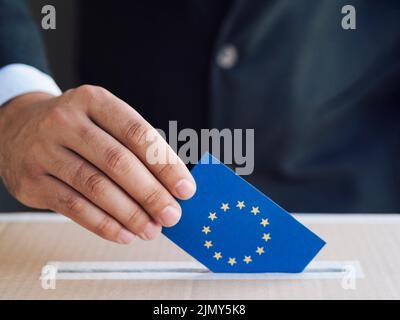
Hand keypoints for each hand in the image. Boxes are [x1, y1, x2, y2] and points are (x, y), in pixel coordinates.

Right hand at [0, 85, 195, 243]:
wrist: (19, 128)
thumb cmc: (77, 128)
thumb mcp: (103, 122)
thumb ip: (135, 148)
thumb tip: (172, 187)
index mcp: (94, 101)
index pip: (137, 133)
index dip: (165, 164)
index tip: (185, 190)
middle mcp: (66, 121)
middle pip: (118, 162)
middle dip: (151, 194)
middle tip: (172, 215)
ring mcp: (45, 150)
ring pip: (96, 187)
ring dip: (130, 214)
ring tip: (151, 229)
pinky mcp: (31, 180)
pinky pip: (73, 207)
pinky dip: (103, 224)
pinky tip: (124, 234)